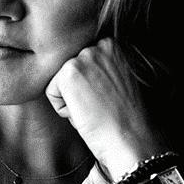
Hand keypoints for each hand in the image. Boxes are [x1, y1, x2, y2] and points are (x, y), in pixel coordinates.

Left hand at [45, 38, 167, 179]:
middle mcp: (96, 46)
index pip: (81, 62)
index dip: (91, 85)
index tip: (107, 96)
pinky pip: (52, 92)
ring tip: (94, 108)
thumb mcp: (118, 78)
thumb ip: (100, 66)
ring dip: (72, 98)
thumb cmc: (125, 117)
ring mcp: (82, 58)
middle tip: (100, 105)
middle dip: (79, 89)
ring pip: (60, 81)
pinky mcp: (68, 73)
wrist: (131, 139)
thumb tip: (80, 71)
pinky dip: (64, 109)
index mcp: (111, 44)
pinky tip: (85, 113)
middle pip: (69, 70)